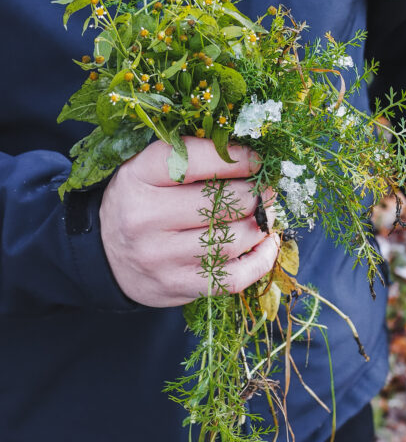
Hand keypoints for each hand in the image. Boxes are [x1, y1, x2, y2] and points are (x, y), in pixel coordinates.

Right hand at [100, 137, 278, 306]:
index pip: (200, 159)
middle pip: (225, 200)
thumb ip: (190, 156)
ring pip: (235, 238)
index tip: (256, 159)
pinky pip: (236, 276)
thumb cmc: (138, 202)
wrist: (104, 256)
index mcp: (139, 176)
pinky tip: (266, 242)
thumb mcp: (147, 168)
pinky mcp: (179, 286)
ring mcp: (163, 257)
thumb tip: (249, 155)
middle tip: (264, 188)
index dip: (239, 158)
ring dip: (259, 224)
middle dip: (256, 192)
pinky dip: (261, 259)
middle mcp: (146, 217)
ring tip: (263, 213)